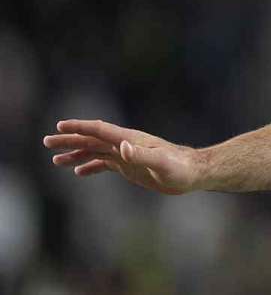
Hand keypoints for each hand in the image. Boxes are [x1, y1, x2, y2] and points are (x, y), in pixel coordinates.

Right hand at [43, 119, 203, 194]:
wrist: (194, 173)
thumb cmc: (180, 168)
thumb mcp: (161, 164)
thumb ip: (141, 155)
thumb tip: (121, 147)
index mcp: (130, 139)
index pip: (100, 130)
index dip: (80, 128)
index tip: (59, 127)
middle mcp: (126, 144)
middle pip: (92, 140)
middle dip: (70, 140)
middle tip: (47, 142)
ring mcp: (127, 154)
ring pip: (96, 151)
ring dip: (76, 154)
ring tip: (55, 160)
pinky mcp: (131, 166)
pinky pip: (105, 164)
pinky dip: (90, 166)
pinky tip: (78, 172)